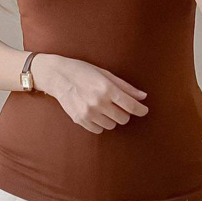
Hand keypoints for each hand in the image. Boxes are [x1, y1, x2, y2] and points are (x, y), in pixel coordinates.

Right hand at [33, 54, 148, 133]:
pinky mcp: (80, 119)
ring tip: (104, 107)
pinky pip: (99, 129)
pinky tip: (96, 113)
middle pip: (123, 118)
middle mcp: (98, 102)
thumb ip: (125, 87)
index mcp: (107, 88)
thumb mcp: (105, 74)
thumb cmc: (83, 71)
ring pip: (112, 125)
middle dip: (125, 112)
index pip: (131, 106)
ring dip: (112, 118)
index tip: (144, 110)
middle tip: (118, 105)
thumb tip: (143, 97)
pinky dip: (101, 123)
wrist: (57, 75)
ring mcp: (88, 112)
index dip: (141, 110)